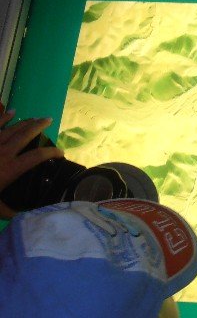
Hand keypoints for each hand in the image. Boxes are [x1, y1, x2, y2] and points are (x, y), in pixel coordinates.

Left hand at [0, 104, 63, 218]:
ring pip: (12, 128)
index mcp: (10, 168)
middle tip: (49, 120)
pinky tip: (11, 112)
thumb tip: (20, 214)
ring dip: (25, 121)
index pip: (37, 156)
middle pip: (26, 134)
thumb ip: (7, 210)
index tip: (60, 152)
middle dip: (39, 125)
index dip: (51, 152)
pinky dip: (3, 117)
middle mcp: (4, 152)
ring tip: (35, 118)